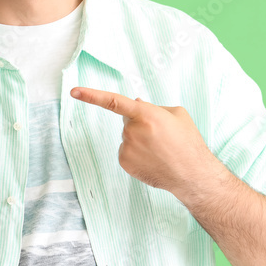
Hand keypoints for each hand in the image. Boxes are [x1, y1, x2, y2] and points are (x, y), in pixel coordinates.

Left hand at [70, 86, 217, 196]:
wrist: (192, 174)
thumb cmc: (187, 141)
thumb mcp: (176, 114)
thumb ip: (153, 107)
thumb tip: (134, 102)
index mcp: (146, 114)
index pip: (114, 101)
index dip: (92, 95)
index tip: (74, 91)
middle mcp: (133, 130)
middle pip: (128, 120)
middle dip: (140, 123)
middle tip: (162, 136)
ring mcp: (126, 147)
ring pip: (127, 136)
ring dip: (139, 139)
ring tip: (160, 149)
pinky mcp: (124, 161)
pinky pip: (126, 150)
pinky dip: (136, 153)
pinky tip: (152, 159)